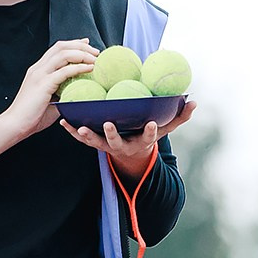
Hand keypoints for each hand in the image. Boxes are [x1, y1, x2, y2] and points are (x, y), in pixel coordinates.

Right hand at [0, 39, 96, 159]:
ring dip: (82, 53)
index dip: (73, 44)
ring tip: (95, 58)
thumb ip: (62, 95)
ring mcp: (40, 74)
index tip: (87, 44)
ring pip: (64, 54)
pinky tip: (90, 68)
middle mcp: (38, 68)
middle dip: (81, 45)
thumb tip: (78, 95)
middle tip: (96, 51)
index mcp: (38, 70)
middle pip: (61, 46)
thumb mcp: (50, 102)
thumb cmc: (31, 117)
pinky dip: (79, 67)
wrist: (15, 125)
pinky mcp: (43, 84)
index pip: (57, 49)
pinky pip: (65, 71)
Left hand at [67, 99, 196, 178]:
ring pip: (96, 143)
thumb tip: (194, 102)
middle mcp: (123, 146)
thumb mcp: (166, 128)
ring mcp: (108, 146)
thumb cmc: (148, 134)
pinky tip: (63, 120)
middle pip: (117, 142)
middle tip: (108, 124)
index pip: (148, 136)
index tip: (150, 124)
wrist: (132, 155)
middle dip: (112, 134)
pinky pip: (82, 138)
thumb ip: (179, 116)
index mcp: (141, 141)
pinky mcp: (95, 143)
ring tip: (80, 127)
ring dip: (87, 135)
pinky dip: (72, 130)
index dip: (149, 132)